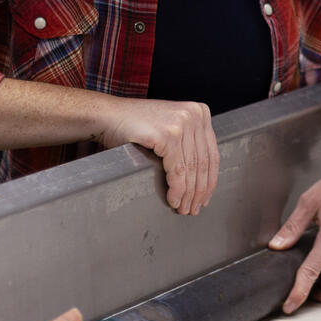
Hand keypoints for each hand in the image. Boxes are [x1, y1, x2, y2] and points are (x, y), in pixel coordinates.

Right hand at [100, 98, 218, 213]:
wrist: (108, 116)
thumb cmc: (135, 124)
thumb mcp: (171, 127)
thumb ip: (188, 142)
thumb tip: (201, 177)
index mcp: (200, 112)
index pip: (211, 153)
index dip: (210, 180)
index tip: (205, 197)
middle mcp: (195, 115)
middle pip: (203, 163)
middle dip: (199, 191)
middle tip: (194, 208)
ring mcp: (182, 123)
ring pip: (191, 169)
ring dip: (188, 194)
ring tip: (183, 208)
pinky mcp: (168, 135)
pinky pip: (177, 171)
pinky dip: (177, 189)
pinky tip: (173, 200)